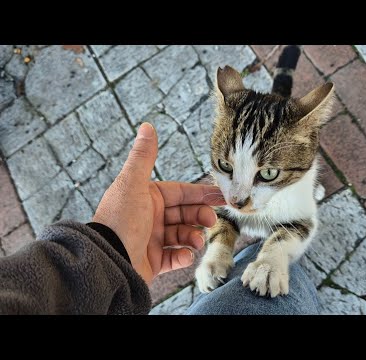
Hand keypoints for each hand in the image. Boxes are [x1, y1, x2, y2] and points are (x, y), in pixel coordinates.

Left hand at [93, 123, 224, 284]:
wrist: (106, 261)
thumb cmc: (119, 221)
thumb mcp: (133, 184)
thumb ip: (144, 156)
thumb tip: (146, 126)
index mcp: (147, 198)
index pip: (180, 192)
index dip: (201, 194)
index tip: (221, 197)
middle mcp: (150, 217)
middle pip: (184, 214)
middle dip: (200, 216)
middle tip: (210, 221)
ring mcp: (151, 240)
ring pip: (182, 235)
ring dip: (192, 237)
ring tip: (195, 242)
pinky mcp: (152, 262)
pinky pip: (173, 258)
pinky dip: (182, 257)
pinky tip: (185, 256)